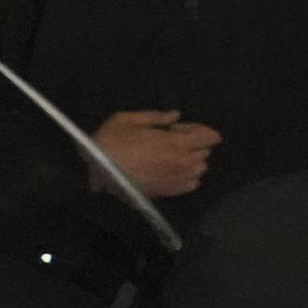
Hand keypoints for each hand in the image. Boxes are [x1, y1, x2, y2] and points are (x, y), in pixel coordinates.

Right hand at [90, 111, 220, 198]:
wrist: (97, 171)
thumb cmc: (110, 141)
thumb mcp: (127, 119)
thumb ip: (156, 116)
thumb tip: (176, 116)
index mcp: (176, 142)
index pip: (211, 136)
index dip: (197, 129)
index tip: (178, 129)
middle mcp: (183, 162)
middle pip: (205, 151)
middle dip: (192, 144)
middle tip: (169, 141)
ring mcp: (177, 179)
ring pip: (200, 168)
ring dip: (190, 160)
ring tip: (170, 158)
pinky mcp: (169, 192)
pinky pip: (192, 184)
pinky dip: (186, 176)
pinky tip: (168, 171)